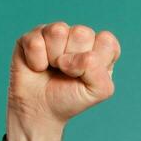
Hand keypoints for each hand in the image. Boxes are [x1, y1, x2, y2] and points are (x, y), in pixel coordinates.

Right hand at [7, 22, 120, 140]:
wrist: (40, 109)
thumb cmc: (70, 98)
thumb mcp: (97, 91)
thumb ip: (99, 72)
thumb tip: (77, 57)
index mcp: (101, 47)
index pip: (107, 40)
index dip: (96, 62)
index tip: (86, 76)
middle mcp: (80, 36)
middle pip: (82, 33)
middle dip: (73, 61)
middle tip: (67, 73)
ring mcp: (55, 33)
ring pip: (58, 31)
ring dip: (54, 58)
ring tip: (53, 68)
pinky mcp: (33, 35)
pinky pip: (35, 42)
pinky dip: (36, 62)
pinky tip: (38, 67)